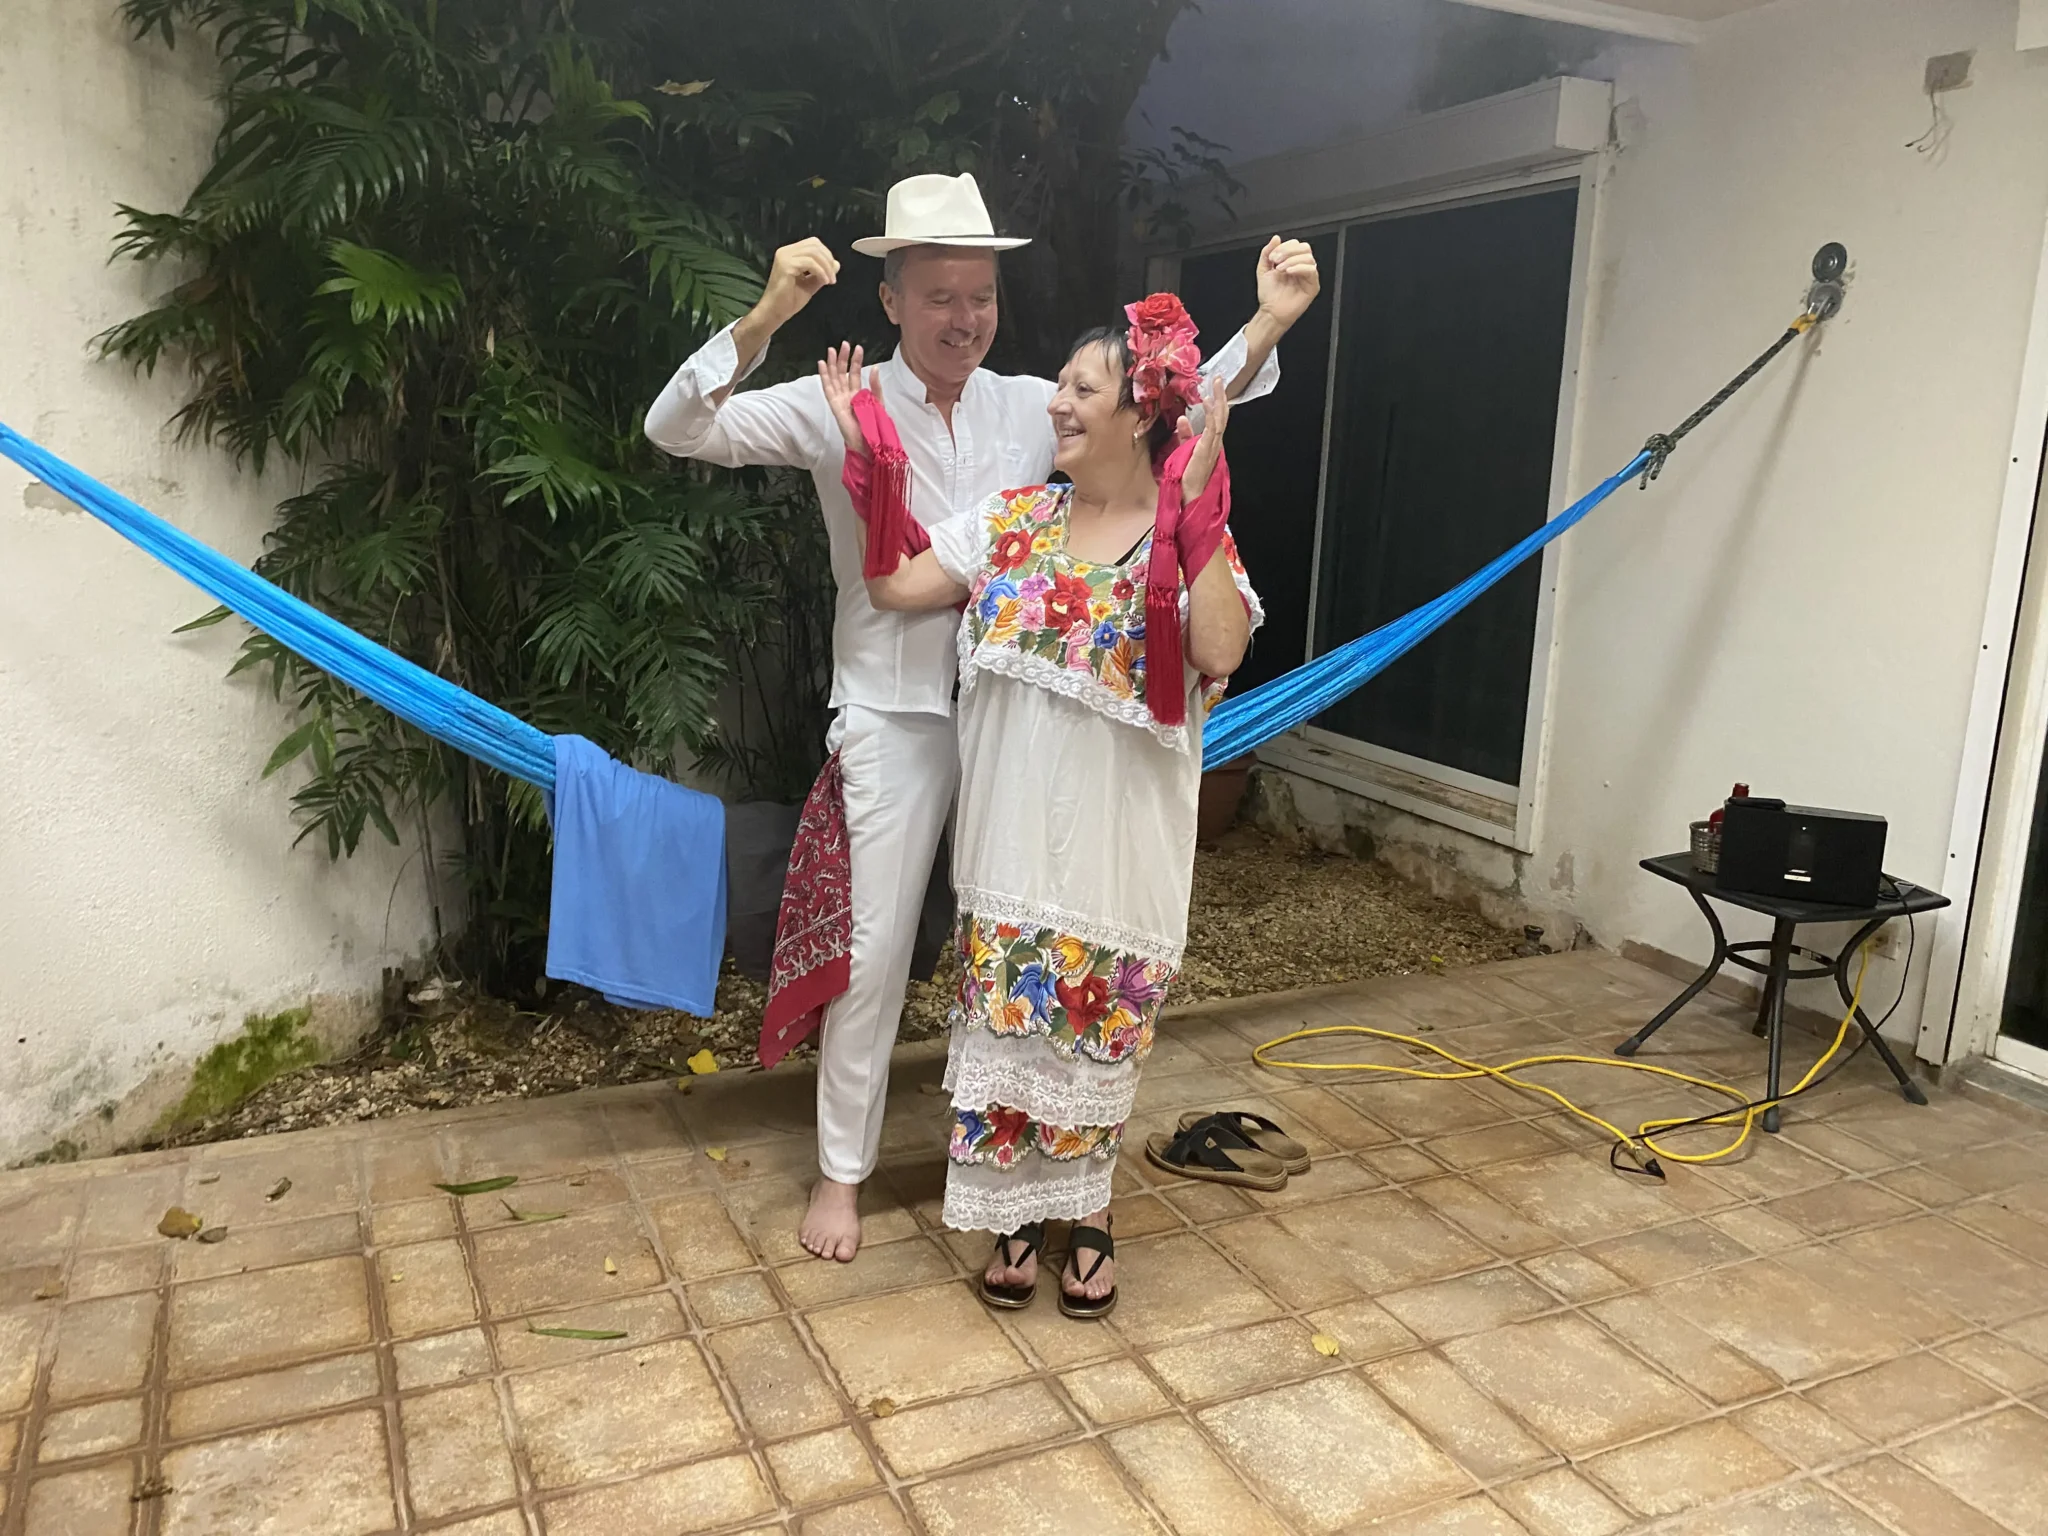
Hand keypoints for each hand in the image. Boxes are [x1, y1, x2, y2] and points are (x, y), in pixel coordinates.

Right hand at [760, 236, 839, 325]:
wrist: (776, 312)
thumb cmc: (789, 300)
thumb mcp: (811, 283)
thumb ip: (822, 272)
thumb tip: (837, 263)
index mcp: (790, 253)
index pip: (813, 244)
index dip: (826, 255)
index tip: (832, 273)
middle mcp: (785, 251)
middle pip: (814, 244)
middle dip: (828, 260)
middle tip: (833, 277)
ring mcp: (784, 256)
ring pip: (813, 252)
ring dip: (826, 267)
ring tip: (830, 281)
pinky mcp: (786, 265)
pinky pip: (810, 263)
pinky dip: (821, 271)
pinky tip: (825, 282)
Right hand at [818, 344, 871, 454]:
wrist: (869, 442)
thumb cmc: (874, 426)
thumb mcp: (878, 402)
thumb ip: (876, 386)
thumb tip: (875, 367)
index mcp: (857, 394)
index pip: (854, 373)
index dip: (856, 361)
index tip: (858, 348)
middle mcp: (846, 395)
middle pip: (842, 372)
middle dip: (843, 358)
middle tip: (844, 344)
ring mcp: (839, 399)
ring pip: (834, 378)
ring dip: (832, 364)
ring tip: (831, 349)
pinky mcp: (834, 405)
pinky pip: (828, 388)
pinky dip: (824, 376)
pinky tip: (822, 364)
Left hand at [1182, 376, 1228, 500]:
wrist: (1189, 494)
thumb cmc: (1187, 476)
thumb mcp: (1184, 449)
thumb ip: (1184, 434)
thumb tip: (1182, 418)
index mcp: (1210, 442)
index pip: (1217, 419)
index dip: (1218, 402)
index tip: (1215, 387)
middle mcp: (1215, 442)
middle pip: (1221, 415)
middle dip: (1221, 396)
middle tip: (1219, 379)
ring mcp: (1212, 445)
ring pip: (1219, 418)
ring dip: (1218, 400)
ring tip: (1216, 384)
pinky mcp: (1206, 448)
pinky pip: (1211, 428)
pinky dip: (1210, 413)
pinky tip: (1207, 401)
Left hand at [1254, 235, 1319, 329]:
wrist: (1270, 312)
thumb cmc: (1268, 295)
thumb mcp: (1263, 268)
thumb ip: (1267, 252)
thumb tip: (1276, 238)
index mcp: (1291, 262)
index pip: (1295, 245)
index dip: (1284, 247)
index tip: (1272, 257)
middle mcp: (1301, 267)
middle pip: (1304, 248)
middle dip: (1288, 251)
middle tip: (1276, 261)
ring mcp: (1308, 276)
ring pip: (1308, 257)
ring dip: (1292, 260)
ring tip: (1280, 269)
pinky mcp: (1312, 286)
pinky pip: (1311, 270)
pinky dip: (1299, 267)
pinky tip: (1289, 272)